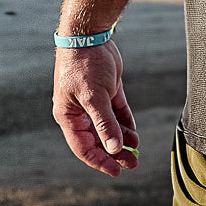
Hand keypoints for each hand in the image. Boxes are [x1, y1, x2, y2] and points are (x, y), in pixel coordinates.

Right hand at [53, 41, 138, 177]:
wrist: (89, 34)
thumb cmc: (84, 64)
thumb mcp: (94, 96)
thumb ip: (104, 123)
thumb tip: (113, 149)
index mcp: (69, 116)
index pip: (84, 148)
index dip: (100, 161)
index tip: (117, 171)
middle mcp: (80, 112)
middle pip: (98, 140)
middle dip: (115, 153)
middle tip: (133, 164)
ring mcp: (94, 101)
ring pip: (109, 127)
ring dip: (122, 139)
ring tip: (137, 150)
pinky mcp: (106, 90)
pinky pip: (116, 112)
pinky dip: (125, 123)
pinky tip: (134, 134)